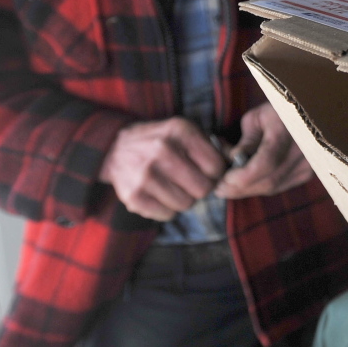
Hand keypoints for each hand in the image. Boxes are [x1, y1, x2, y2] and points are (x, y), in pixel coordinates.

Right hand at [99, 117, 227, 220]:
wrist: (115, 148)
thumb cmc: (159, 141)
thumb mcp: (183, 131)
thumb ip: (209, 146)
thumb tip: (232, 164)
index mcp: (179, 131)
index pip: (216, 166)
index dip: (215, 173)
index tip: (206, 171)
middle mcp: (162, 151)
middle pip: (203, 189)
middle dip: (201, 187)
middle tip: (191, 181)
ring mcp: (146, 175)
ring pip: (187, 204)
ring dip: (184, 198)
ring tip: (173, 185)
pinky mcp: (134, 197)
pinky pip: (168, 215)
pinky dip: (168, 208)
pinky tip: (160, 193)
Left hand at [213, 103, 312, 198]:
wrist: (303, 111)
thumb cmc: (275, 110)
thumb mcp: (256, 118)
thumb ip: (246, 142)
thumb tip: (234, 162)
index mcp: (287, 131)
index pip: (266, 163)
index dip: (243, 176)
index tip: (224, 180)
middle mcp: (303, 150)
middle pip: (269, 181)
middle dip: (240, 188)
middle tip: (219, 188)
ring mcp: (307, 164)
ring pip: (273, 187)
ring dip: (248, 189)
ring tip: (228, 186)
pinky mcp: (306, 172)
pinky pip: (280, 186)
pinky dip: (261, 186)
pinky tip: (247, 182)